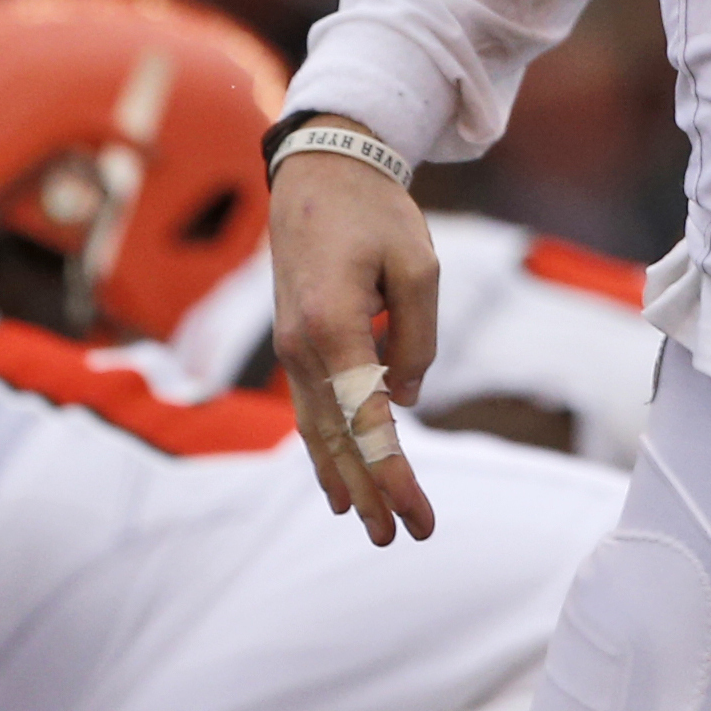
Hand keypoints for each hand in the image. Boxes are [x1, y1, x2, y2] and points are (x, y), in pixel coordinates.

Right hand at [269, 133, 441, 546]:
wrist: (319, 172)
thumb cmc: (376, 214)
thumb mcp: (419, 268)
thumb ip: (416, 339)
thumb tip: (404, 397)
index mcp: (333, 327)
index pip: (369, 422)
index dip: (394, 474)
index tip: (416, 515)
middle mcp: (302, 348)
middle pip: (337, 440)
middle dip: (369, 493)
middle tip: (397, 538)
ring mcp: (290, 349)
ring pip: (316, 433)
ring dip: (343, 480)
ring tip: (366, 525)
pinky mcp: (293, 344)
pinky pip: (309, 410)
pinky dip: (323, 450)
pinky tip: (335, 481)